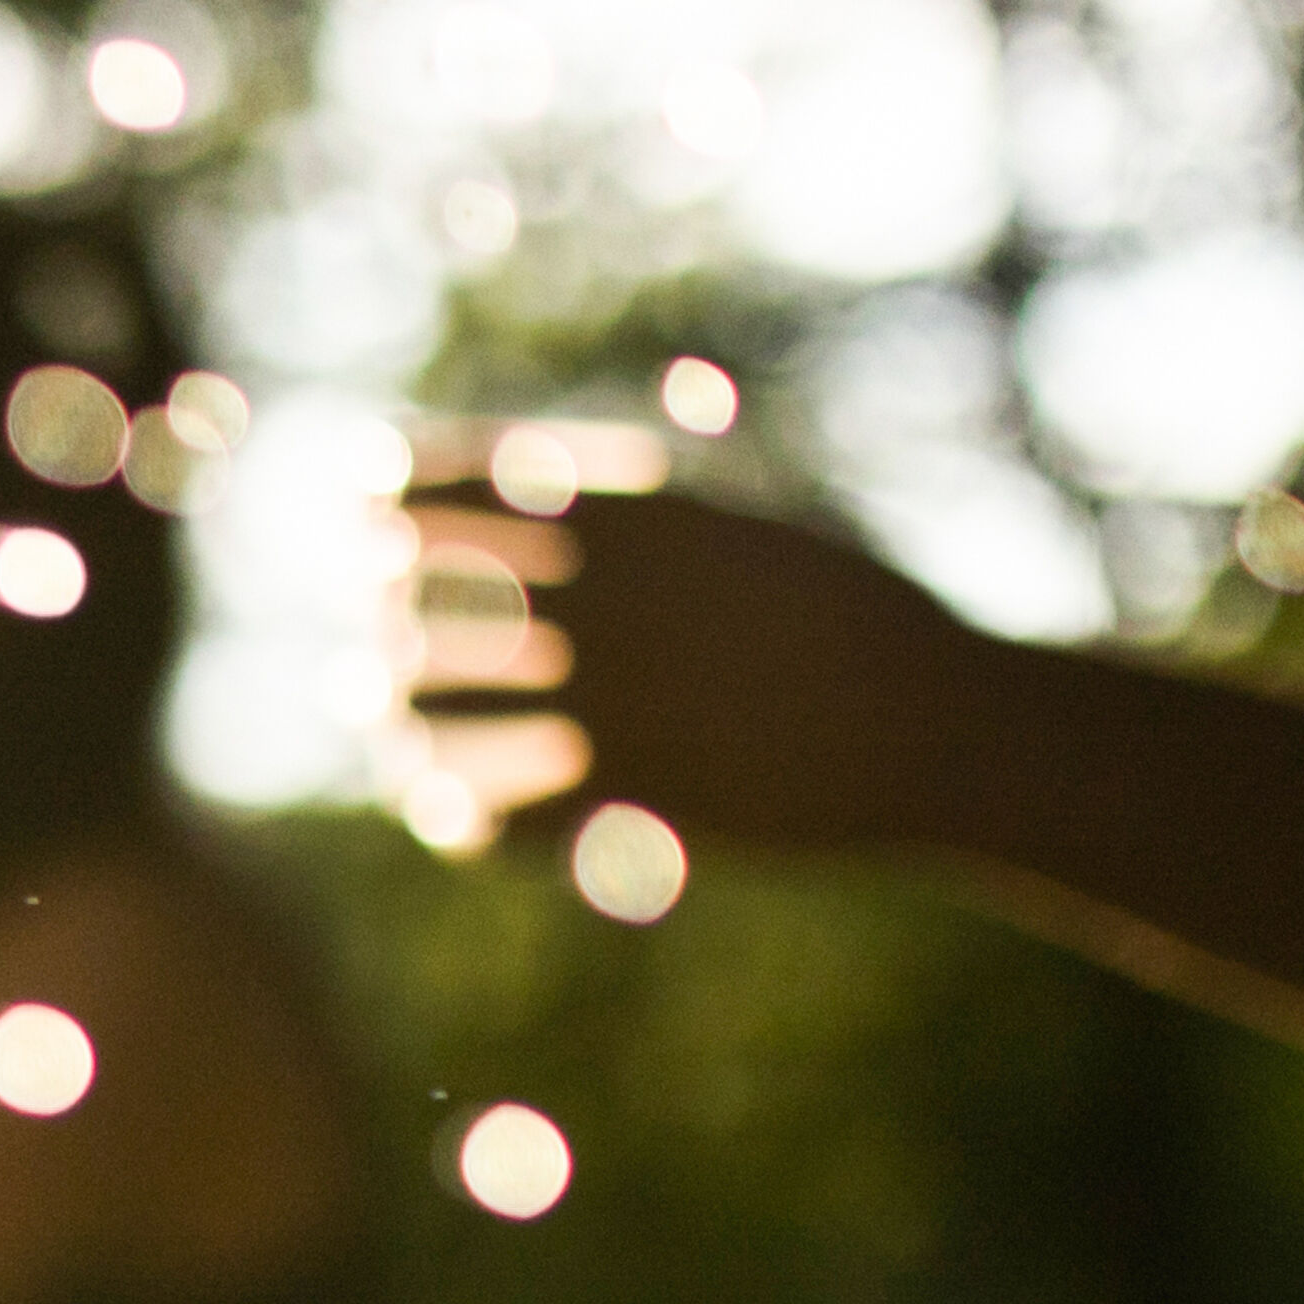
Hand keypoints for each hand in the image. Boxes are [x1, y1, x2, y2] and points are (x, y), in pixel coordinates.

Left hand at [395, 488, 998, 857]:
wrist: (938, 725)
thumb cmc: (855, 611)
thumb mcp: (745, 529)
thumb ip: (643, 515)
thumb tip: (558, 486)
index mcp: (625, 525)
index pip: (455, 489)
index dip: (395, 495)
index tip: (365, 505)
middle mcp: (593, 611)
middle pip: (424, 605)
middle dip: (387, 610)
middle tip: (373, 618)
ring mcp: (603, 713)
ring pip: (434, 713)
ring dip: (393, 711)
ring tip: (374, 708)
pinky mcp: (624, 807)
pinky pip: (494, 817)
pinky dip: (456, 814)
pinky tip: (441, 811)